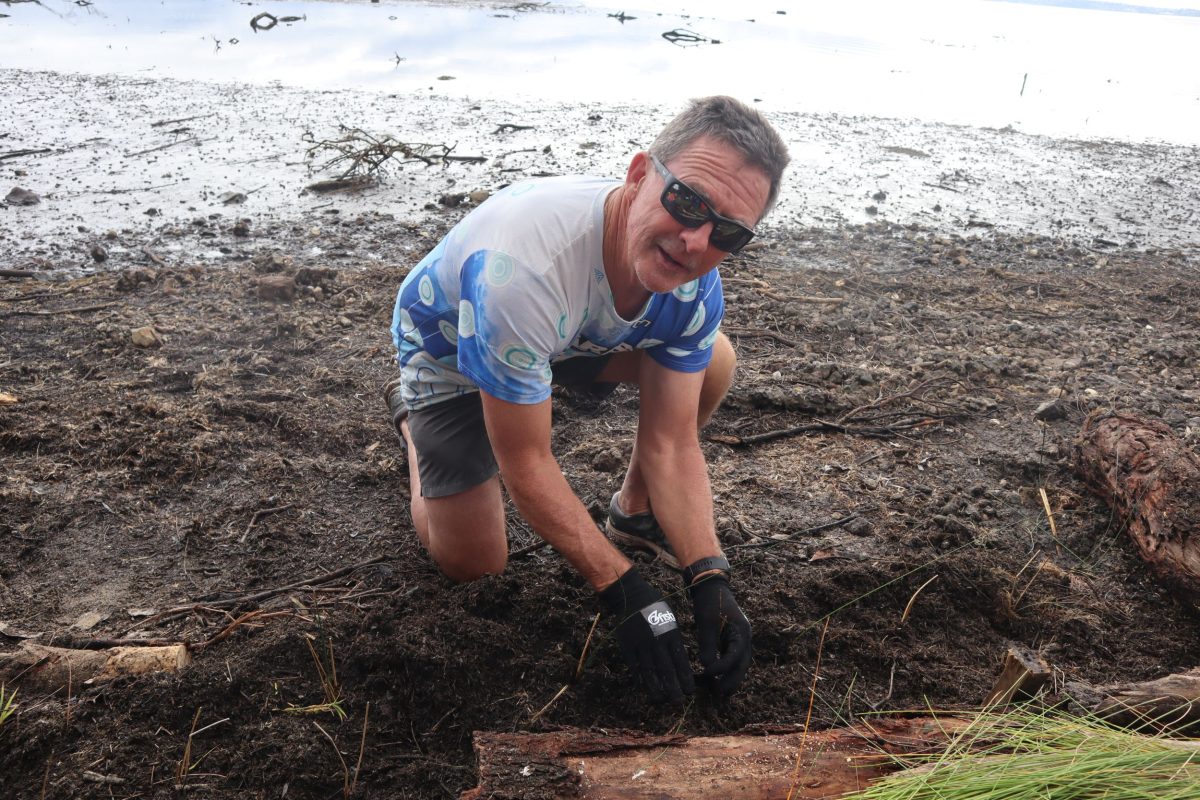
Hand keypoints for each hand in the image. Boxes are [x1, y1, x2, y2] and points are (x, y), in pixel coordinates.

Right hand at [598, 567, 694, 702]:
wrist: (630, 594)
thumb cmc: (655, 605)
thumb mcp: (671, 617)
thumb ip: (675, 637)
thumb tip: (680, 657)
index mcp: (671, 633)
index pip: (680, 660)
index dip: (685, 677)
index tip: (689, 691)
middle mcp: (657, 641)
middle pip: (666, 669)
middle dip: (673, 688)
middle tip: (678, 701)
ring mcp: (641, 644)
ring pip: (649, 671)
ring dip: (656, 688)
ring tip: (661, 700)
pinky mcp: (627, 645)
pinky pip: (634, 665)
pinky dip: (639, 678)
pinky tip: (643, 688)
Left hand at [688, 572, 751, 695]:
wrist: (711, 587)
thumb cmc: (709, 602)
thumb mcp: (706, 622)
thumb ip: (708, 645)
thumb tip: (707, 667)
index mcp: (742, 632)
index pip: (735, 656)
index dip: (722, 668)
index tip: (707, 674)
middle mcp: (745, 638)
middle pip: (742, 665)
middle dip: (731, 681)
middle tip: (718, 694)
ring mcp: (741, 639)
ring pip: (739, 664)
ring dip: (730, 678)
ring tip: (718, 692)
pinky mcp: (733, 641)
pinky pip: (733, 659)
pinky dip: (726, 670)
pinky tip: (716, 679)